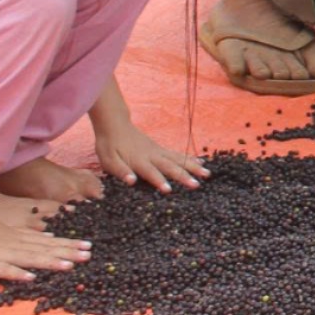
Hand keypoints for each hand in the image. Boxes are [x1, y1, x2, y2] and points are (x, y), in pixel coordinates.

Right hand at [0, 211, 91, 282]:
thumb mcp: (7, 231)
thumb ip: (27, 236)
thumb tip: (49, 237)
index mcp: (20, 237)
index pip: (49, 241)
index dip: (69, 244)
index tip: (88, 247)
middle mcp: (15, 244)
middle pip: (45, 248)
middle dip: (67, 252)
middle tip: (89, 255)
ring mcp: (2, 253)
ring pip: (30, 258)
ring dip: (50, 262)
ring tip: (70, 266)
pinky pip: (4, 270)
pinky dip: (18, 273)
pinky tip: (31, 278)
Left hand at [96, 120, 211, 193]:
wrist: (115, 124)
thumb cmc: (109, 145)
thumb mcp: (108, 159)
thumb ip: (120, 170)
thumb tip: (131, 181)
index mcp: (138, 160)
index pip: (150, 172)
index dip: (159, 181)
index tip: (170, 190)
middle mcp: (152, 155)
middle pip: (170, 166)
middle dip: (184, 176)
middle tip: (197, 185)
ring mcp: (158, 151)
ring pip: (178, 159)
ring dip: (193, 167)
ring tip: (207, 174)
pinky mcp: (161, 148)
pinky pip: (178, 154)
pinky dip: (190, 158)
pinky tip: (201, 162)